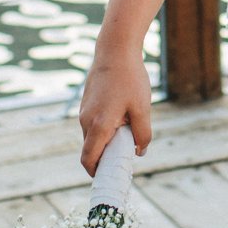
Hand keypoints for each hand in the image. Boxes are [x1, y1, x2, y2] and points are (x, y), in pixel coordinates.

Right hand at [77, 44, 152, 175]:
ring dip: (106, 141)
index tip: (109, 178)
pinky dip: (104, 129)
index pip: (88, 160)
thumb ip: (143, 134)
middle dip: (105, 158)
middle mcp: (86, 121)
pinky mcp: (86, 103)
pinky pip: (93, 124)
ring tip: (127, 133)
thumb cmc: (130, 79)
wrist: (115, 50)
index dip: (96, 173)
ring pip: (92, 136)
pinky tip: (122, 117)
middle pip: (91, 150)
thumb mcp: (143, 108)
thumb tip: (140, 152)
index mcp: (98, 126)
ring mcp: (84, 111)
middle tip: (124, 159)